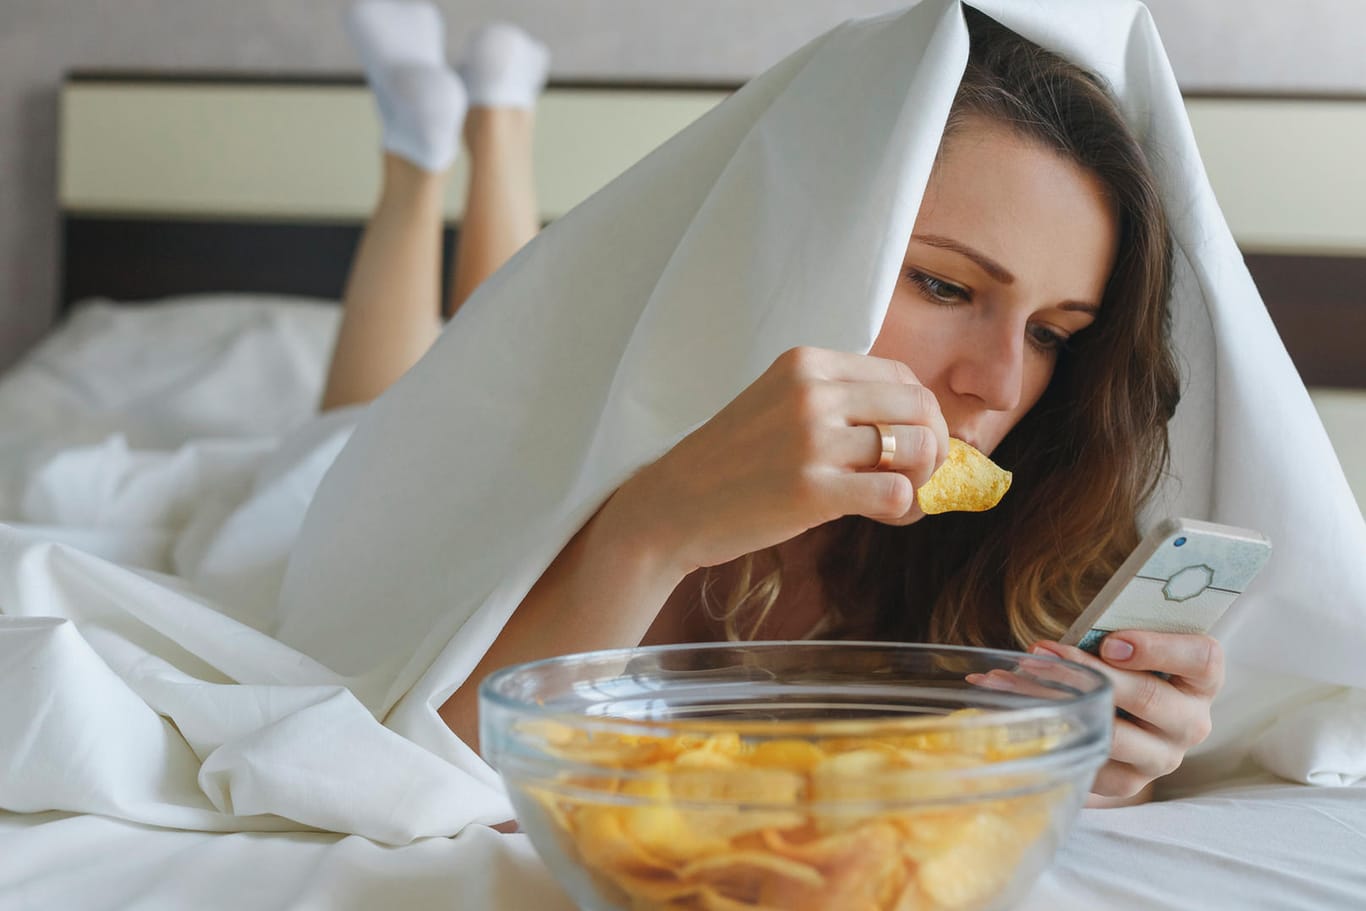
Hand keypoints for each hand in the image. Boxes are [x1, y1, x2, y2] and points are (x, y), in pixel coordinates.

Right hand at [609, 346, 949, 575]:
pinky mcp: (812, 490)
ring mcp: (811, 441)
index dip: (921, 414)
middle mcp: (811, 393)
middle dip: (933, 445)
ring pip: (917, 448)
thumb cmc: (729, 462)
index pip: (902, 376)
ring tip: (898, 498)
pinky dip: (904, 509)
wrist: (671, 506)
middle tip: (918, 475)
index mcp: (805, 363)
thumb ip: (836, 400)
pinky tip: (884, 516)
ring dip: (922, 479)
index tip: (912, 442)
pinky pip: (896, 493)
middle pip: (919, 408)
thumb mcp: (777, 403)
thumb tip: (915, 423)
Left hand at [1029, 632, 1223, 802]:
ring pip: (1117, 733)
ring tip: (1015, 680)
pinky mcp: (1130, 782)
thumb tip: (1055, 643)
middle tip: (1039, 653)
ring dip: (1062, 702)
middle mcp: (1191, 722)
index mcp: (1201, 680)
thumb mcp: (1126, 647)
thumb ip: (1109, 638)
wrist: (1118, 720)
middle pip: (1150, 696)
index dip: (1158, 648)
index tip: (1110, 643)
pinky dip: (1053, 733)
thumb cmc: (1122, 668)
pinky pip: (1093, 758)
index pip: (1202, 659)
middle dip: (1089, 672)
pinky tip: (1021, 712)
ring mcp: (1163, 756)